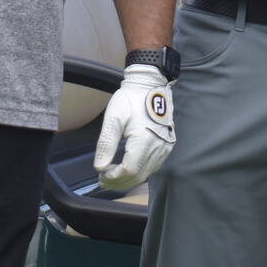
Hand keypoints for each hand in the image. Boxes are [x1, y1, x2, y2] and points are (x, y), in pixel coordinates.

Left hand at [93, 63, 176, 189]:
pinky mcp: (167, 145)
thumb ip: (106, 144)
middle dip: (119, 182)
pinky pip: (153, 166)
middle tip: (103, 179)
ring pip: (146, 174)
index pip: (129, 170)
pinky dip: (139, 172)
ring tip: (112, 176)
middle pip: (138, 176)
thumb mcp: (113, 119)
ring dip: (128, 179)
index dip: (114, 177)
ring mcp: (165, 147)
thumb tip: (99, 167)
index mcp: (145, 140)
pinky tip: (127, 169)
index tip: (101, 174)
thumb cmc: (130, 99)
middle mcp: (159, 147)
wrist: (150, 85)